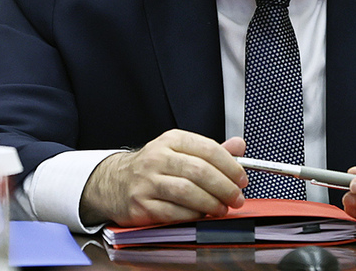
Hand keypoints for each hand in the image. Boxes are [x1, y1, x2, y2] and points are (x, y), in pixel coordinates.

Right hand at [79, 130, 247, 225]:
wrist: (114, 183)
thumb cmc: (154, 168)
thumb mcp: (180, 151)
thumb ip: (210, 151)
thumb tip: (239, 145)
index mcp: (171, 140)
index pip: (208, 149)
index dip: (230, 166)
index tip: (242, 179)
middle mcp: (157, 158)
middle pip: (200, 171)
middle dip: (224, 187)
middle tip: (236, 198)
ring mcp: (147, 182)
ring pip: (188, 192)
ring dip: (211, 203)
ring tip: (222, 208)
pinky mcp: (141, 205)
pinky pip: (174, 212)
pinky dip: (193, 215)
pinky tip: (201, 215)